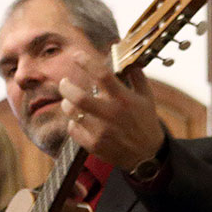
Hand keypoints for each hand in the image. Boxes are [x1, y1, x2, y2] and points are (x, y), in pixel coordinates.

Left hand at [56, 51, 165, 173]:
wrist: (146, 156)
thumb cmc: (145, 122)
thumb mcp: (147, 97)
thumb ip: (136, 76)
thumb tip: (126, 57)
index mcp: (124, 99)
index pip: (102, 75)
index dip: (86, 62)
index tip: (77, 55)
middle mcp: (111, 115)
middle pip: (78, 97)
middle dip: (66, 86)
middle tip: (64, 82)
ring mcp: (101, 132)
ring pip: (72, 113)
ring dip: (67, 104)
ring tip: (68, 100)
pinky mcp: (93, 145)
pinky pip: (73, 129)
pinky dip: (72, 121)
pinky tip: (78, 119)